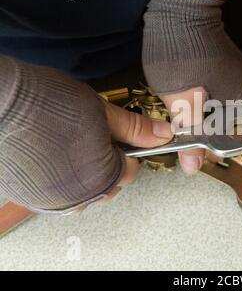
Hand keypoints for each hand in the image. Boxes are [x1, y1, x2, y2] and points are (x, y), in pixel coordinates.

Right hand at [0, 57, 171, 211]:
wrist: (0, 102)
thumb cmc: (50, 103)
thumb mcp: (102, 111)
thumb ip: (136, 129)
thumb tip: (164, 134)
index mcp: (105, 177)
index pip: (131, 171)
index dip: (128, 150)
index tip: (119, 138)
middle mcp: (80, 197)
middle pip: (109, 185)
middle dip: (109, 163)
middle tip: (94, 138)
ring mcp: (53, 200)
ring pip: (84, 193)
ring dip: (85, 175)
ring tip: (72, 146)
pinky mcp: (31, 198)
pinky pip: (58, 195)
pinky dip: (62, 180)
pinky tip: (54, 156)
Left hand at [143, 0, 241, 172]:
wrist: (181, 16)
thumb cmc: (181, 58)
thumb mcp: (182, 103)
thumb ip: (192, 137)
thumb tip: (193, 168)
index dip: (231, 153)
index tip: (213, 156)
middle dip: (225, 140)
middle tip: (202, 142)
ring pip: (238, 115)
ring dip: (220, 125)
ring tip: (199, 126)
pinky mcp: (234, 72)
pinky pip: (233, 100)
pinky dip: (219, 110)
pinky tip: (202, 110)